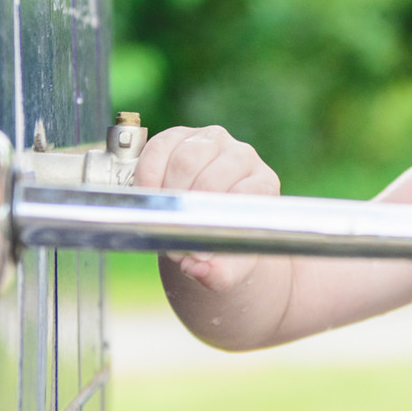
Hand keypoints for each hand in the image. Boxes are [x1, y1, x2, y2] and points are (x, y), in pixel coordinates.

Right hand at [134, 126, 280, 290]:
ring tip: (164, 218)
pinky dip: (148, 172)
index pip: (245, 192)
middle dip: (186, 211)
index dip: (215, 221)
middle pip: (211, 175)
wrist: (206, 230)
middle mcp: (243, 156)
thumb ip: (220, 274)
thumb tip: (199, 269)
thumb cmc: (223, 247)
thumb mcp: (228, 270)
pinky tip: (148, 195)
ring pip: (185, 157)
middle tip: (173, 238)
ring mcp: (213, 141)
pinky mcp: (182, 136)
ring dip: (167, 193)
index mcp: (263, 185)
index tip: (195, 251)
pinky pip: (160, 146)